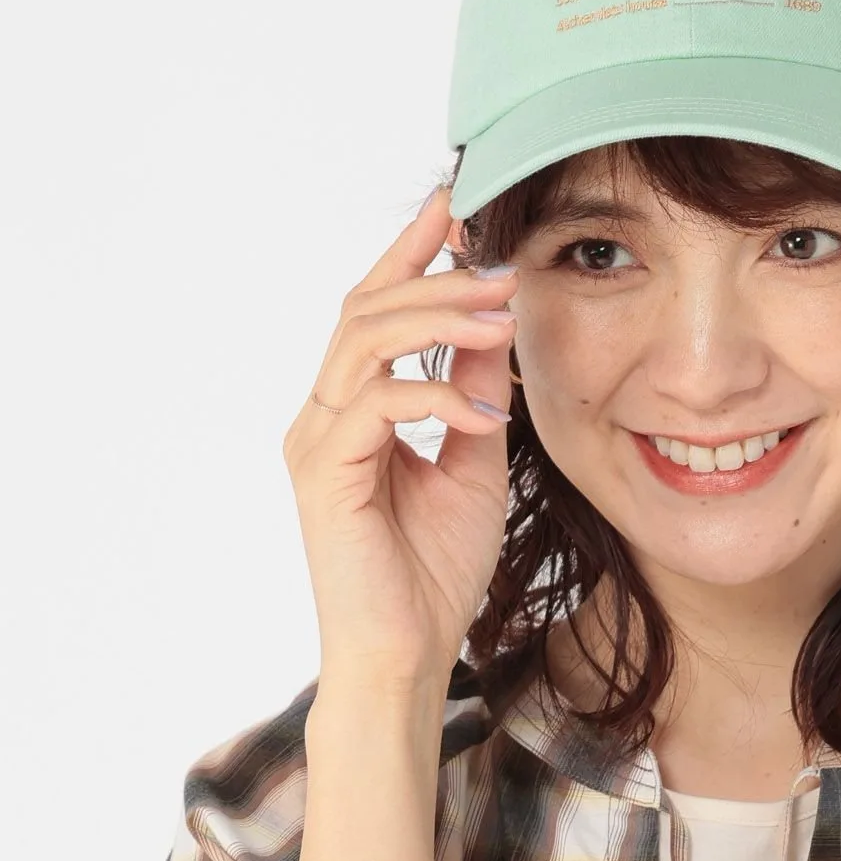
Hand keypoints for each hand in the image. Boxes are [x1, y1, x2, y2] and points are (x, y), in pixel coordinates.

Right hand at [281, 185, 517, 693]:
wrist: (409, 655)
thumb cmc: (436, 570)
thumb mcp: (474, 461)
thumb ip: (474, 392)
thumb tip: (494, 324)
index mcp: (355, 408)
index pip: (377, 310)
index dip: (412, 252)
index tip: (455, 206)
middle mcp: (325, 414)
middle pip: (366, 310)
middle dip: (434, 274)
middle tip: (498, 261)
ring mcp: (318, 442)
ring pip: (364, 342)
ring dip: (438, 318)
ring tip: (502, 314)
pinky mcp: (324, 474)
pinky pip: (374, 406)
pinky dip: (434, 395)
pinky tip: (485, 410)